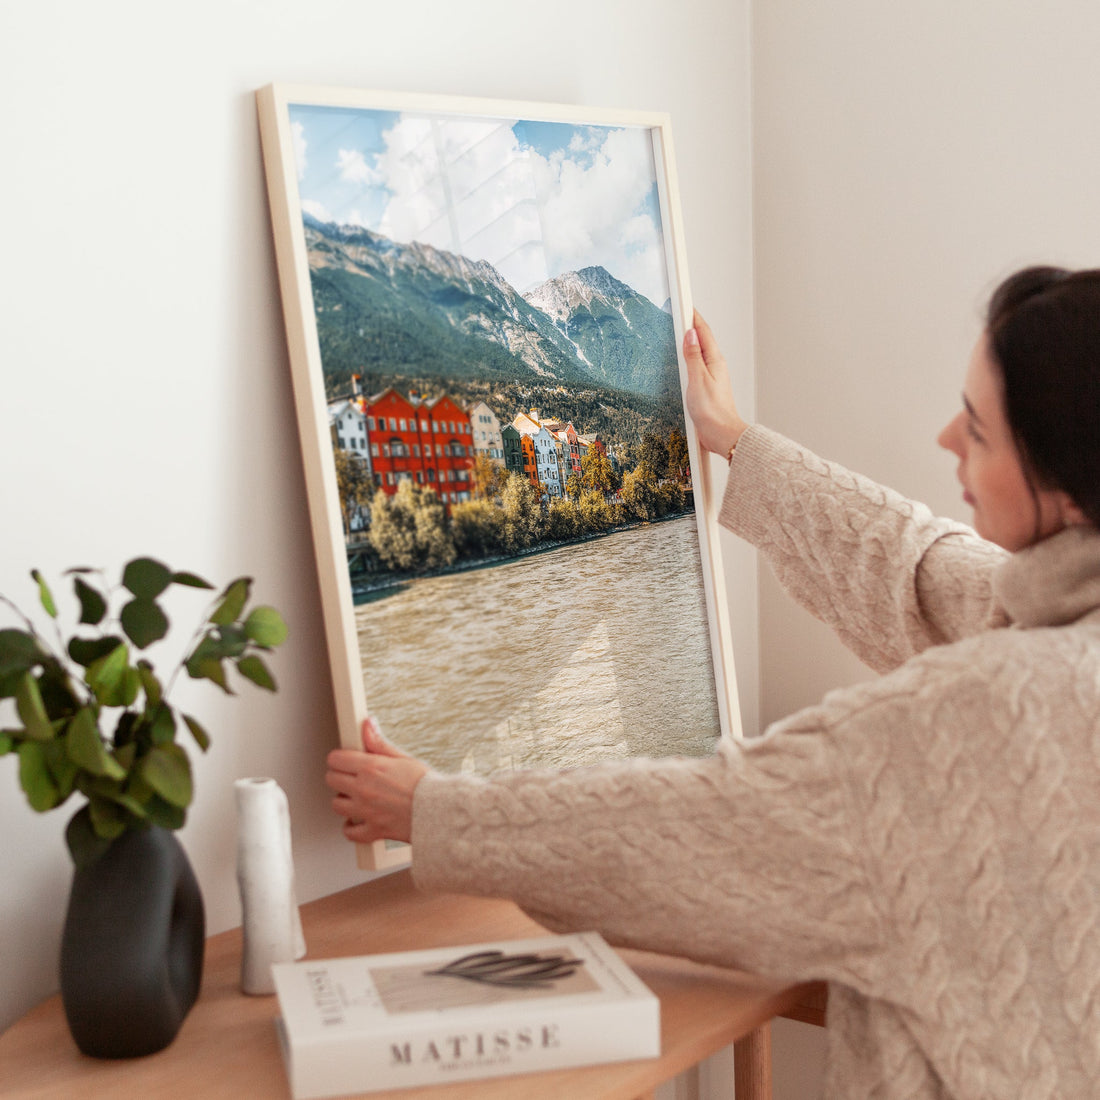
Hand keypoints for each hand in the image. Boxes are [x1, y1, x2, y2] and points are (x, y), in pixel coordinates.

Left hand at [325, 717, 427, 844]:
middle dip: (339, 776)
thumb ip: (379, 743)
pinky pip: (350, 832)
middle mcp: (364, 789)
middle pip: (331, 780)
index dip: (340, 758)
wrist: (440, 811)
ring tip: (356, 797)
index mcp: (371, 768)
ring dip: (344, 800)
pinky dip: (351, 827)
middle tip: (351, 777)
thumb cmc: (426, 784)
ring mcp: (366, 811)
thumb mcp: (402, 758)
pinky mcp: (372, 829)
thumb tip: (367, 724)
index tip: (345, 760)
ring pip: (336, 805)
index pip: (336, 759)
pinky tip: (358, 820)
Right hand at [683, 310, 748, 456]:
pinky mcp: (707, 387)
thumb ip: (693, 356)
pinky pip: (697, 365)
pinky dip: (690, 357)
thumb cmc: (712, 411)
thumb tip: (690, 334)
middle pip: (702, 339)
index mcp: (714, 361)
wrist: (722, 434)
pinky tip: (684, 360)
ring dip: (691, 341)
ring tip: (680, 331)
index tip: (685, 304)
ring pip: (700, 352)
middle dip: (692, 325)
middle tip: (681, 312)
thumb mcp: (698, 380)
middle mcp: (715, 366)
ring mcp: (711, 376)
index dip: (694, 317)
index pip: (703, 332)